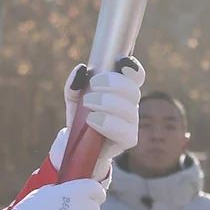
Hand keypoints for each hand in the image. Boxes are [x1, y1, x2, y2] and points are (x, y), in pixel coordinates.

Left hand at [50, 61, 146, 178]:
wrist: (78, 147)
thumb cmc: (80, 119)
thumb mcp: (73, 98)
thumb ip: (74, 84)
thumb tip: (81, 70)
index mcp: (121, 91)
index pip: (135, 76)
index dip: (133, 68)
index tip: (120, 62)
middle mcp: (130, 105)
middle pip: (133, 90)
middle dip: (113, 83)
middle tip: (93, 85)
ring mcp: (131, 123)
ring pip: (129, 109)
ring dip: (107, 102)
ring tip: (88, 103)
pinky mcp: (128, 140)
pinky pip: (125, 130)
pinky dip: (107, 122)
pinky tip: (92, 120)